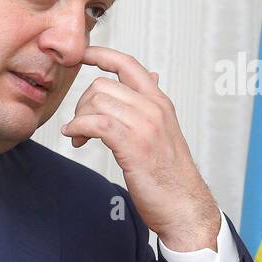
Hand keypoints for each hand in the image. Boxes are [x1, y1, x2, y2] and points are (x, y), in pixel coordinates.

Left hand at [61, 46, 220, 251]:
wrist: (184, 206)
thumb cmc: (171, 175)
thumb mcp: (164, 130)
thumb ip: (152, 104)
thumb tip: (151, 76)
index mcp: (159, 103)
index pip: (128, 64)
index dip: (101, 55)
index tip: (83, 55)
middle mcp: (153, 109)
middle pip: (103, 85)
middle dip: (82, 103)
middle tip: (81, 125)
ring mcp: (144, 126)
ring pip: (97, 101)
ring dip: (79, 118)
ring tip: (80, 137)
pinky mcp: (133, 145)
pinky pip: (96, 122)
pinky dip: (79, 127)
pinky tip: (76, 138)